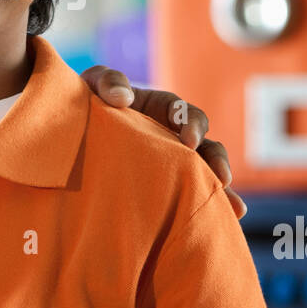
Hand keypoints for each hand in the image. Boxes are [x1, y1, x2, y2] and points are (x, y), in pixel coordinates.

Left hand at [80, 66, 245, 219]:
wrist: (71, 134)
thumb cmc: (86, 102)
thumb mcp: (93, 84)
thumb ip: (108, 82)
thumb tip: (122, 99)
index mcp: (160, 109)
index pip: (184, 113)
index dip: (191, 125)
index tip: (189, 142)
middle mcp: (172, 137)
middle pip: (205, 146)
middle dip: (216, 160)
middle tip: (222, 177)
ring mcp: (170, 164)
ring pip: (204, 175)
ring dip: (222, 190)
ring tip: (235, 208)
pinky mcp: (161, 188)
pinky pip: (188, 198)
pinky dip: (205, 208)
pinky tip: (219, 225)